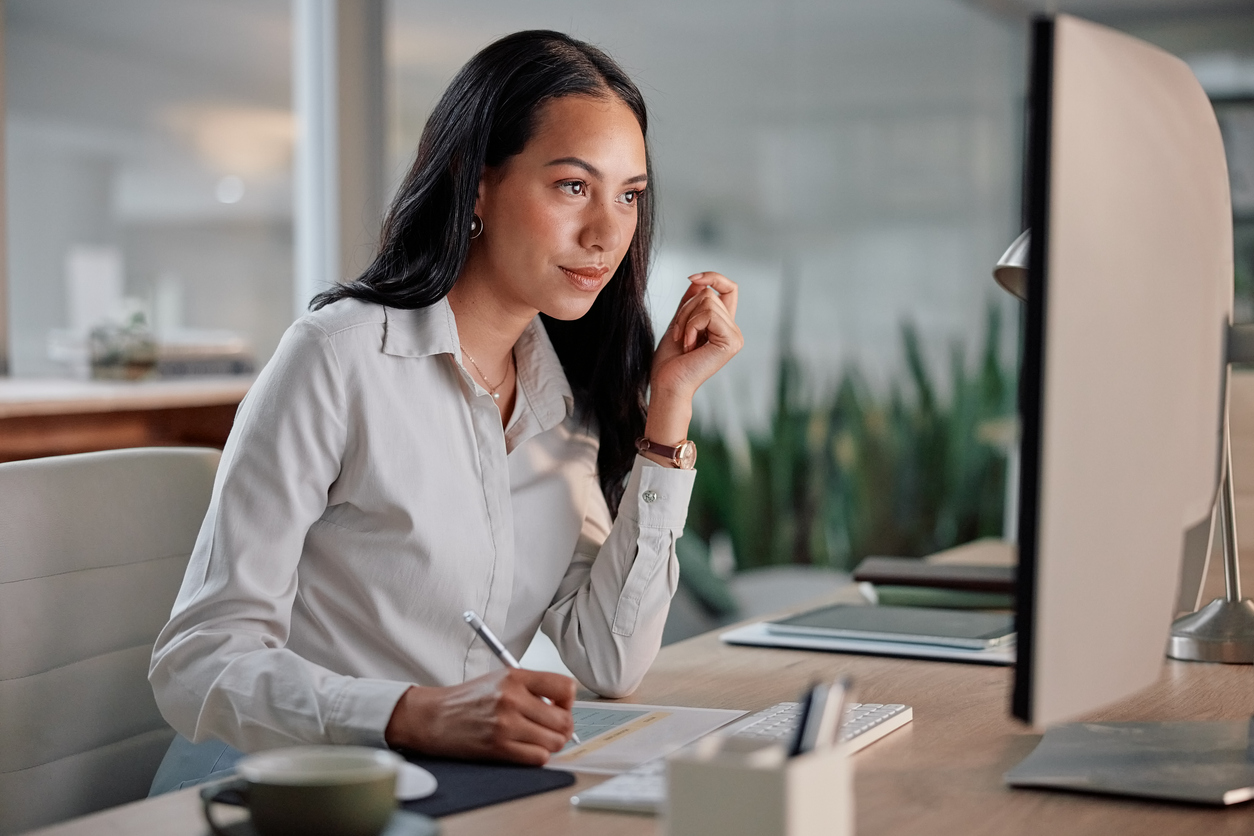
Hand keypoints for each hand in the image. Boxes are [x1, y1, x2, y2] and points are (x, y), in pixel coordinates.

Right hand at [384, 669, 575, 764]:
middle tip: (551, 727)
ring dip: (551, 743)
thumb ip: (532, 687)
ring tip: (537, 739)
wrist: (434, 717)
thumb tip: (563, 704)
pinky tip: (526, 748)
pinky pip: (538, 758)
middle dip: (563, 726)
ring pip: (554, 741)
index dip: (568, 700)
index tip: (560, 705)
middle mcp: (512, 698)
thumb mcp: (500, 679)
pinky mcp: (499, 747)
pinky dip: (538, 756)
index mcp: (515, 677)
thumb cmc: (467, 699)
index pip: (565, 687)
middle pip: (564, 719)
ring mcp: (506, 724)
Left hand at [643, 272, 742, 449]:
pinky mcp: (731, 341)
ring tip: (684, 342)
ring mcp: (735, 336)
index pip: (729, 289)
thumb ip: (690, 303)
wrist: (667, 384)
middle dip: (685, 309)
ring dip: (685, 319)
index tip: (691, 278)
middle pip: (710, 293)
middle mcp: (733, 330)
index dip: (713, 277)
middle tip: (679, 335)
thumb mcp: (680, 323)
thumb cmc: (670, 361)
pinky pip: (707, 314)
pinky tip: (689, 346)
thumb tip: (698, 280)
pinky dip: (690, 326)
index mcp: (723, 326)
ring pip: (707, 300)